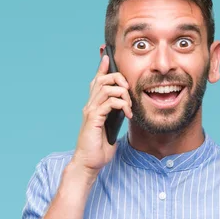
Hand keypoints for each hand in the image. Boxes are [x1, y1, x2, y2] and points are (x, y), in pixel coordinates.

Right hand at [71, 54, 132, 175]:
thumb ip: (116, 114)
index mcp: (94, 106)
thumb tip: (126, 105)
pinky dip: (121, 105)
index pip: (97, 81)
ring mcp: (90, 111)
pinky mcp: (93, 119)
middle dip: (118, 78)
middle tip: (130, 90)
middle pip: (102, 79)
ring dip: (122, 93)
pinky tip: (128, 114)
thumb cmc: (99, 147)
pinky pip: (109, 102)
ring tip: (130, 105)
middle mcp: (90, 105)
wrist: (89, 163)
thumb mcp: (112, 126)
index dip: (102, 67)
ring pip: (106, 88)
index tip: (107, 55)